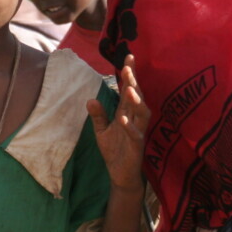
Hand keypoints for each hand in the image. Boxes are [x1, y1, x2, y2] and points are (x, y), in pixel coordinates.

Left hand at [88, 56, 149, 190]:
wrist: (121, 175)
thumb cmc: (115, 151)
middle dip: (133, 81)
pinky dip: (130, 126)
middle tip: (128, 67)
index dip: (129, 74)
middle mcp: (135, 119)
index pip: (128, 90)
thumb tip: (90, 99)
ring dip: (136, 100)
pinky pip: (136, 134)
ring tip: (130, 88)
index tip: (128, 57)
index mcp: (126, 112)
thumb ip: (98, 115)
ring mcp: (138, 131)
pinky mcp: (137, 145)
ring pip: (142, 112)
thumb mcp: (102, 131)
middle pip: (136, 96)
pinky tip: (123, 119)